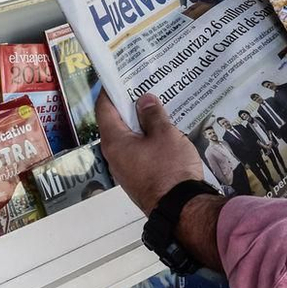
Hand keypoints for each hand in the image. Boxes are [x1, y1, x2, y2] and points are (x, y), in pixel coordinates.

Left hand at [96, 92, 204, 214]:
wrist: (182, 209)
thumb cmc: (170, 169)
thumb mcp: (165, 134)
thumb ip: (153, 114)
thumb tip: (144, 101)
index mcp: (115, 142)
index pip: (104, 110)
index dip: (110, 92)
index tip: (117, 78)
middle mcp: (114, 157)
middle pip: (115, 124)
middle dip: (127, 107)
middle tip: (141, 89)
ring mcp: (126, 170)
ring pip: (128, 140)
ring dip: (139, 125)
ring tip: (154, 108)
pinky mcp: (139, 179)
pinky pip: (137, 153)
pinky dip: (145, 140)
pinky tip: (161, 133)